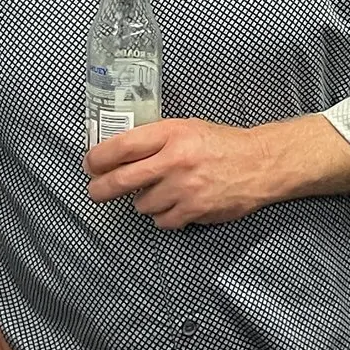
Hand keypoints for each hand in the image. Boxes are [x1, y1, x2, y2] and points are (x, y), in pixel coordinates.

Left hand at [87, 118, 276, 228]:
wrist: (259, 163)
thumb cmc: (222, 144)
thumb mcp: (187, 128)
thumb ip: (155, 139)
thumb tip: (116, 153)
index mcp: (171, 133)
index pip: (121, 146)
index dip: (97, 158)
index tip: (89, 165)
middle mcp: (175, 160)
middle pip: (121, 180)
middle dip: (100, 189)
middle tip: (95, 192)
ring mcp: (184, 188)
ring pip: (141, 204)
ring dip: (143, 201)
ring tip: (156, 192)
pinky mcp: (195, 211)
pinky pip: (162, 221)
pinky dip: (163, 216)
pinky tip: (172, 205)